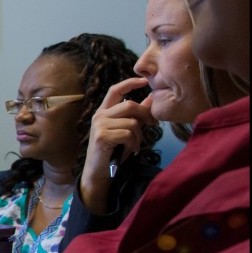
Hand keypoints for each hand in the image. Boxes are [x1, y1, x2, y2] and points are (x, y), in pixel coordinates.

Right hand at [83, 77, 155, 213]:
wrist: (99, 172)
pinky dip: (133, 143)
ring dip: (139, 135)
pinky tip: (129, 150)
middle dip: (145, 115)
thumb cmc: (113, 151)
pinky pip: (128, 134)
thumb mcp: (126, 130)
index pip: (115, 90)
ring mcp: (99, 126)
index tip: (145, 80)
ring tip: (135, 145)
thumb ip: (136, 115)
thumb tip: (152, 98)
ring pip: (131, 122)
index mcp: (104, 112)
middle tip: (153, 125)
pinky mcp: (102, 137)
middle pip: (129, 105)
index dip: (130, 83)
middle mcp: (99, 116)